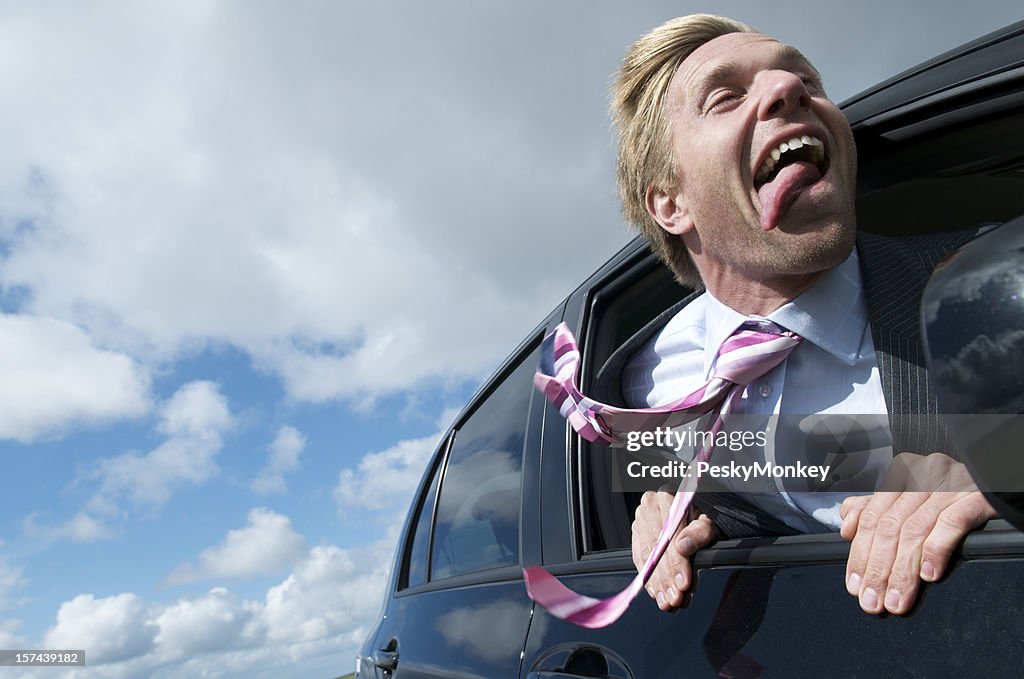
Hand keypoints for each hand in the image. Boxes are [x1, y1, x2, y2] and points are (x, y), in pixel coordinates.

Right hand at [631, 487, 718, 610]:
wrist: (697, 511)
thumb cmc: (706, 515)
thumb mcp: (710, 522)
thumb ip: (699, 532)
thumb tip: (682, 547)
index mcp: (667, 497)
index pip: (669, 534)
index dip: (677, 563)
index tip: (684, 584)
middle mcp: (650, 506)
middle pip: (656, 548)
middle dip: (666, 578)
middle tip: (676, 599)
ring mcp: (641, 520)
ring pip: (647, 556)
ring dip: (657, 583)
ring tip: (668, 602)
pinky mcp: (637, 533)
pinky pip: (639, 558)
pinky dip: (648, 578)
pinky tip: (656, 592)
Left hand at [839, 452, 995, 614]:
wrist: (998, 482)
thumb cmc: (953, 494)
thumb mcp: (911, 496)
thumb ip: (876, 509)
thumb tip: (847, 528)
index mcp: (903, 476)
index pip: (872, 518)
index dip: (860, 553)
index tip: (855, 584)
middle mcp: (922, 477)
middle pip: (890, 527)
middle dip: (877, 568)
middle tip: (873, 600)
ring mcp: (949, 485)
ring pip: (915, 530)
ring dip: (903, 571)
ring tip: (897, 599)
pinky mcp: (976, 496)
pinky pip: (950, 523)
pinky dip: (935, 550)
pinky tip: (929, 575)